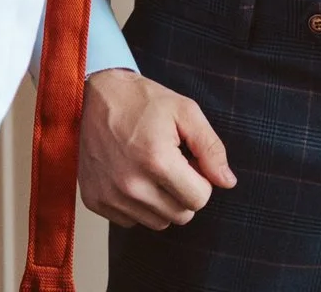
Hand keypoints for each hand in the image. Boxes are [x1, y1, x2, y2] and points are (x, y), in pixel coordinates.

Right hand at [77, 68, 234, 230]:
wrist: (93, 97)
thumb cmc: (142, 101)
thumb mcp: (185, 112)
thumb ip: (211, 148)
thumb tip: (227, 181)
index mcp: (157, 161)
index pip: (199, 200)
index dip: (202, 180)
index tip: (190, 162)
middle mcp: (131, 185)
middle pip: (180, 215)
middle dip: (185, 192)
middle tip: (173, 165)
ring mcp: (110, 197)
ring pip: (157, 222)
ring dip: (163, 201)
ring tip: (152, 169)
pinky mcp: (95, 202)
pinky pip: (131, 221)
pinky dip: (138, 205)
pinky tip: (133, 176)